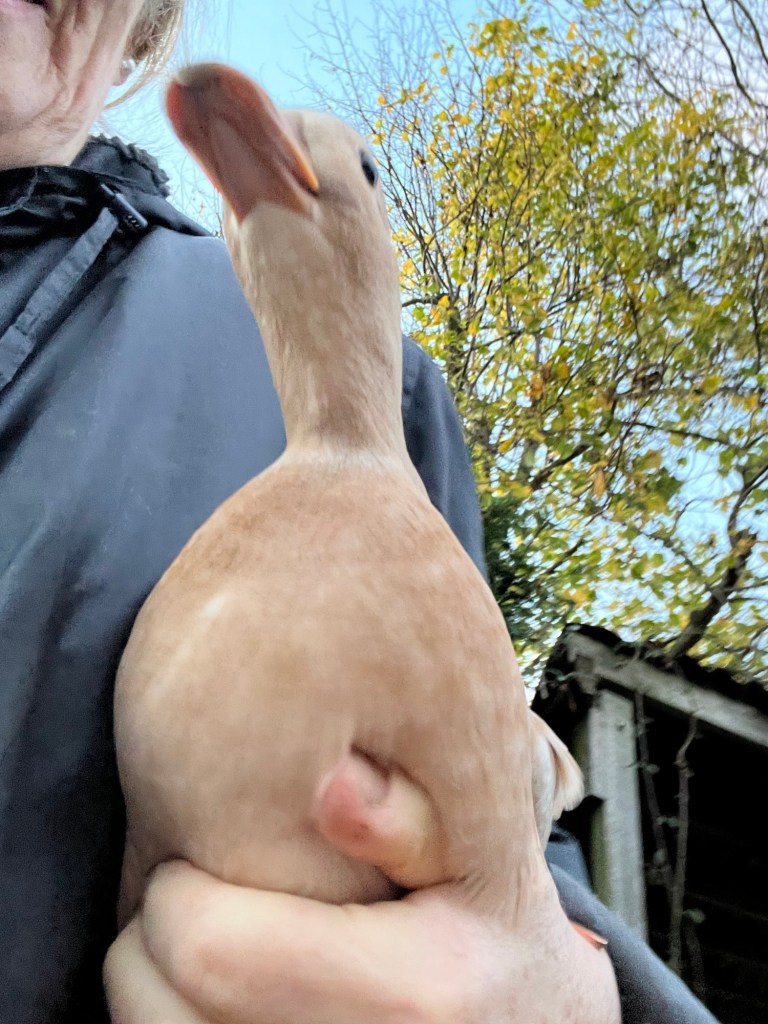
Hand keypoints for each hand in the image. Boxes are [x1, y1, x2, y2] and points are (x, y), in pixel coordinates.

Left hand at [105, 755, 620, 1023]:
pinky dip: (175, 1016)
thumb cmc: (501, 937)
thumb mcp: (480, 860)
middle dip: (157, 933)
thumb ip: (408, 821)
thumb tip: (332, 786)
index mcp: (408, 995)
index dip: (180, 888)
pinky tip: (230, 985)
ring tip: (220, 937)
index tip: (207, 857)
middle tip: (207, 893)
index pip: (208, 947)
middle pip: (153, 1002)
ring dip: (156, 981)